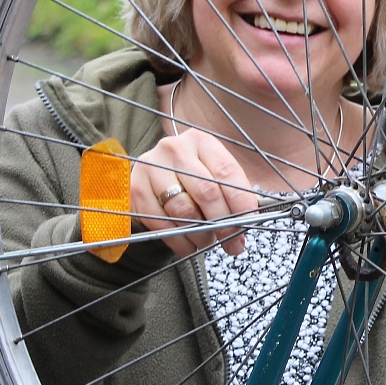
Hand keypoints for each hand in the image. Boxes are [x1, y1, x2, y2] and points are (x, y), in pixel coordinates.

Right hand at [132, 129, 255, 257]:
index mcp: (200, 141)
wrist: (153, 176)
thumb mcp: (213, 173)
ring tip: (208, 241)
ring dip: (201, 234)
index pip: (227, 172)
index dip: (241, 201)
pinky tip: (188, 243)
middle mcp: (174, 149)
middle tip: (233, 243)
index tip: (249, 222)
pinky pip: (162, 223)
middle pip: (206, 192)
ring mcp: (151, 167)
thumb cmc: (192, 177)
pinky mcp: (135, 189)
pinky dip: (179, 240)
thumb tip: (247, 225)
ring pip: (183, 210)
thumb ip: (233, 192)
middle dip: (223, 223)